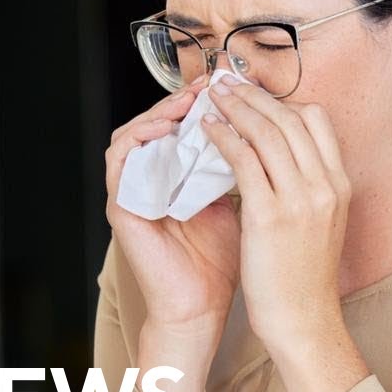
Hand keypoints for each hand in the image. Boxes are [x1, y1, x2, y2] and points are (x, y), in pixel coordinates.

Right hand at [105, 76, 240, 337]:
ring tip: (190, 101)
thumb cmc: (223, 261)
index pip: (181, 125)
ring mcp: (132, 192)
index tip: (234, 85)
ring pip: (132, 133)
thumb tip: (271, 132)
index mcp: (176, 177)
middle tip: (212, 83)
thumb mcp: (242, 203)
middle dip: (183, 99)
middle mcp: (151, 180)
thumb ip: (247, 169)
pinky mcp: (120, 206)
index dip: (205, 101)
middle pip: (156, 122)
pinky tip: (168, 128)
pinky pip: (119, 160)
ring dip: (159, 112)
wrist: (202, 308)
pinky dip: (140, 138)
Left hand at [202, 76, 367, 391]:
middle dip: (254, 94)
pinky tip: (206, 129)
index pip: (316, 121)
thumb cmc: (304, 278)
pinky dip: (223, 137)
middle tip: (226, 80)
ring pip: (267, 131)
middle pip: (290, 118)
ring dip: (236, 106)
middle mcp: (326, 185)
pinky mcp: (271, 215)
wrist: (304, 320)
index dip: (282, 100)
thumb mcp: (319, 223)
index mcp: (340, 184)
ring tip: (211, 95)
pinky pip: (244, 160)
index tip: (255, 92)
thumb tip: (280, 158)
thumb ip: (307, 187)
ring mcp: (301, 198)